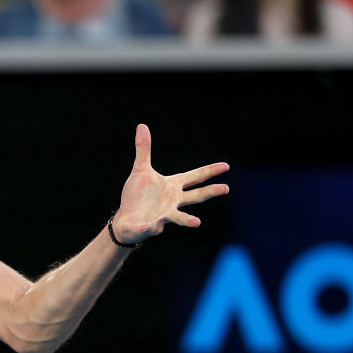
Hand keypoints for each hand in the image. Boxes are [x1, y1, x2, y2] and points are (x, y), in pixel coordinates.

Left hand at [112, 124, 228, 244]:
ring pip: (178, 217)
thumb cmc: (137, 195)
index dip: (209, 171)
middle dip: (209, 192)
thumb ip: (143, 150)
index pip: (195, 177)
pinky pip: (150, 226)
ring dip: (187, 220)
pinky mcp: (150, 226)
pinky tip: (149, 225)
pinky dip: (149, 227)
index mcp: (173, 186)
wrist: (127, 218)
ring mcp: (163, 215)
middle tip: (225, 188)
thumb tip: (142, 126)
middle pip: (194, 196)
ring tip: (197, 222)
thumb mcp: (140, 170)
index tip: (226, 166)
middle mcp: (173, 201)